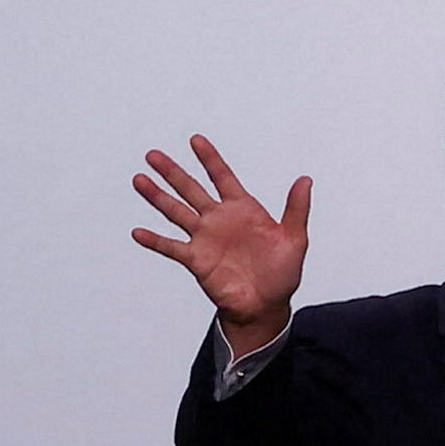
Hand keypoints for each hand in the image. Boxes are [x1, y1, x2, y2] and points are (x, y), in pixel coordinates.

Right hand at [130, 136, 309, 352]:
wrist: (266, 305)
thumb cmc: (281, 273)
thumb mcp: (294, 239)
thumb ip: (296, 209)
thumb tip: (305, 180)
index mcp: (243, 210)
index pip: (223, 177)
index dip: (210, 159)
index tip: (196, 140)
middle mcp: (219, 220)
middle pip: (191, 190)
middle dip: (173, 172)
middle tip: (153, 155)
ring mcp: (205, 238)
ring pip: (176, 212)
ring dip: (157, 197)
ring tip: (139, 179)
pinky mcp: (196, 260)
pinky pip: (172, 247)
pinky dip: (155, 240)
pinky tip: (138, 232)